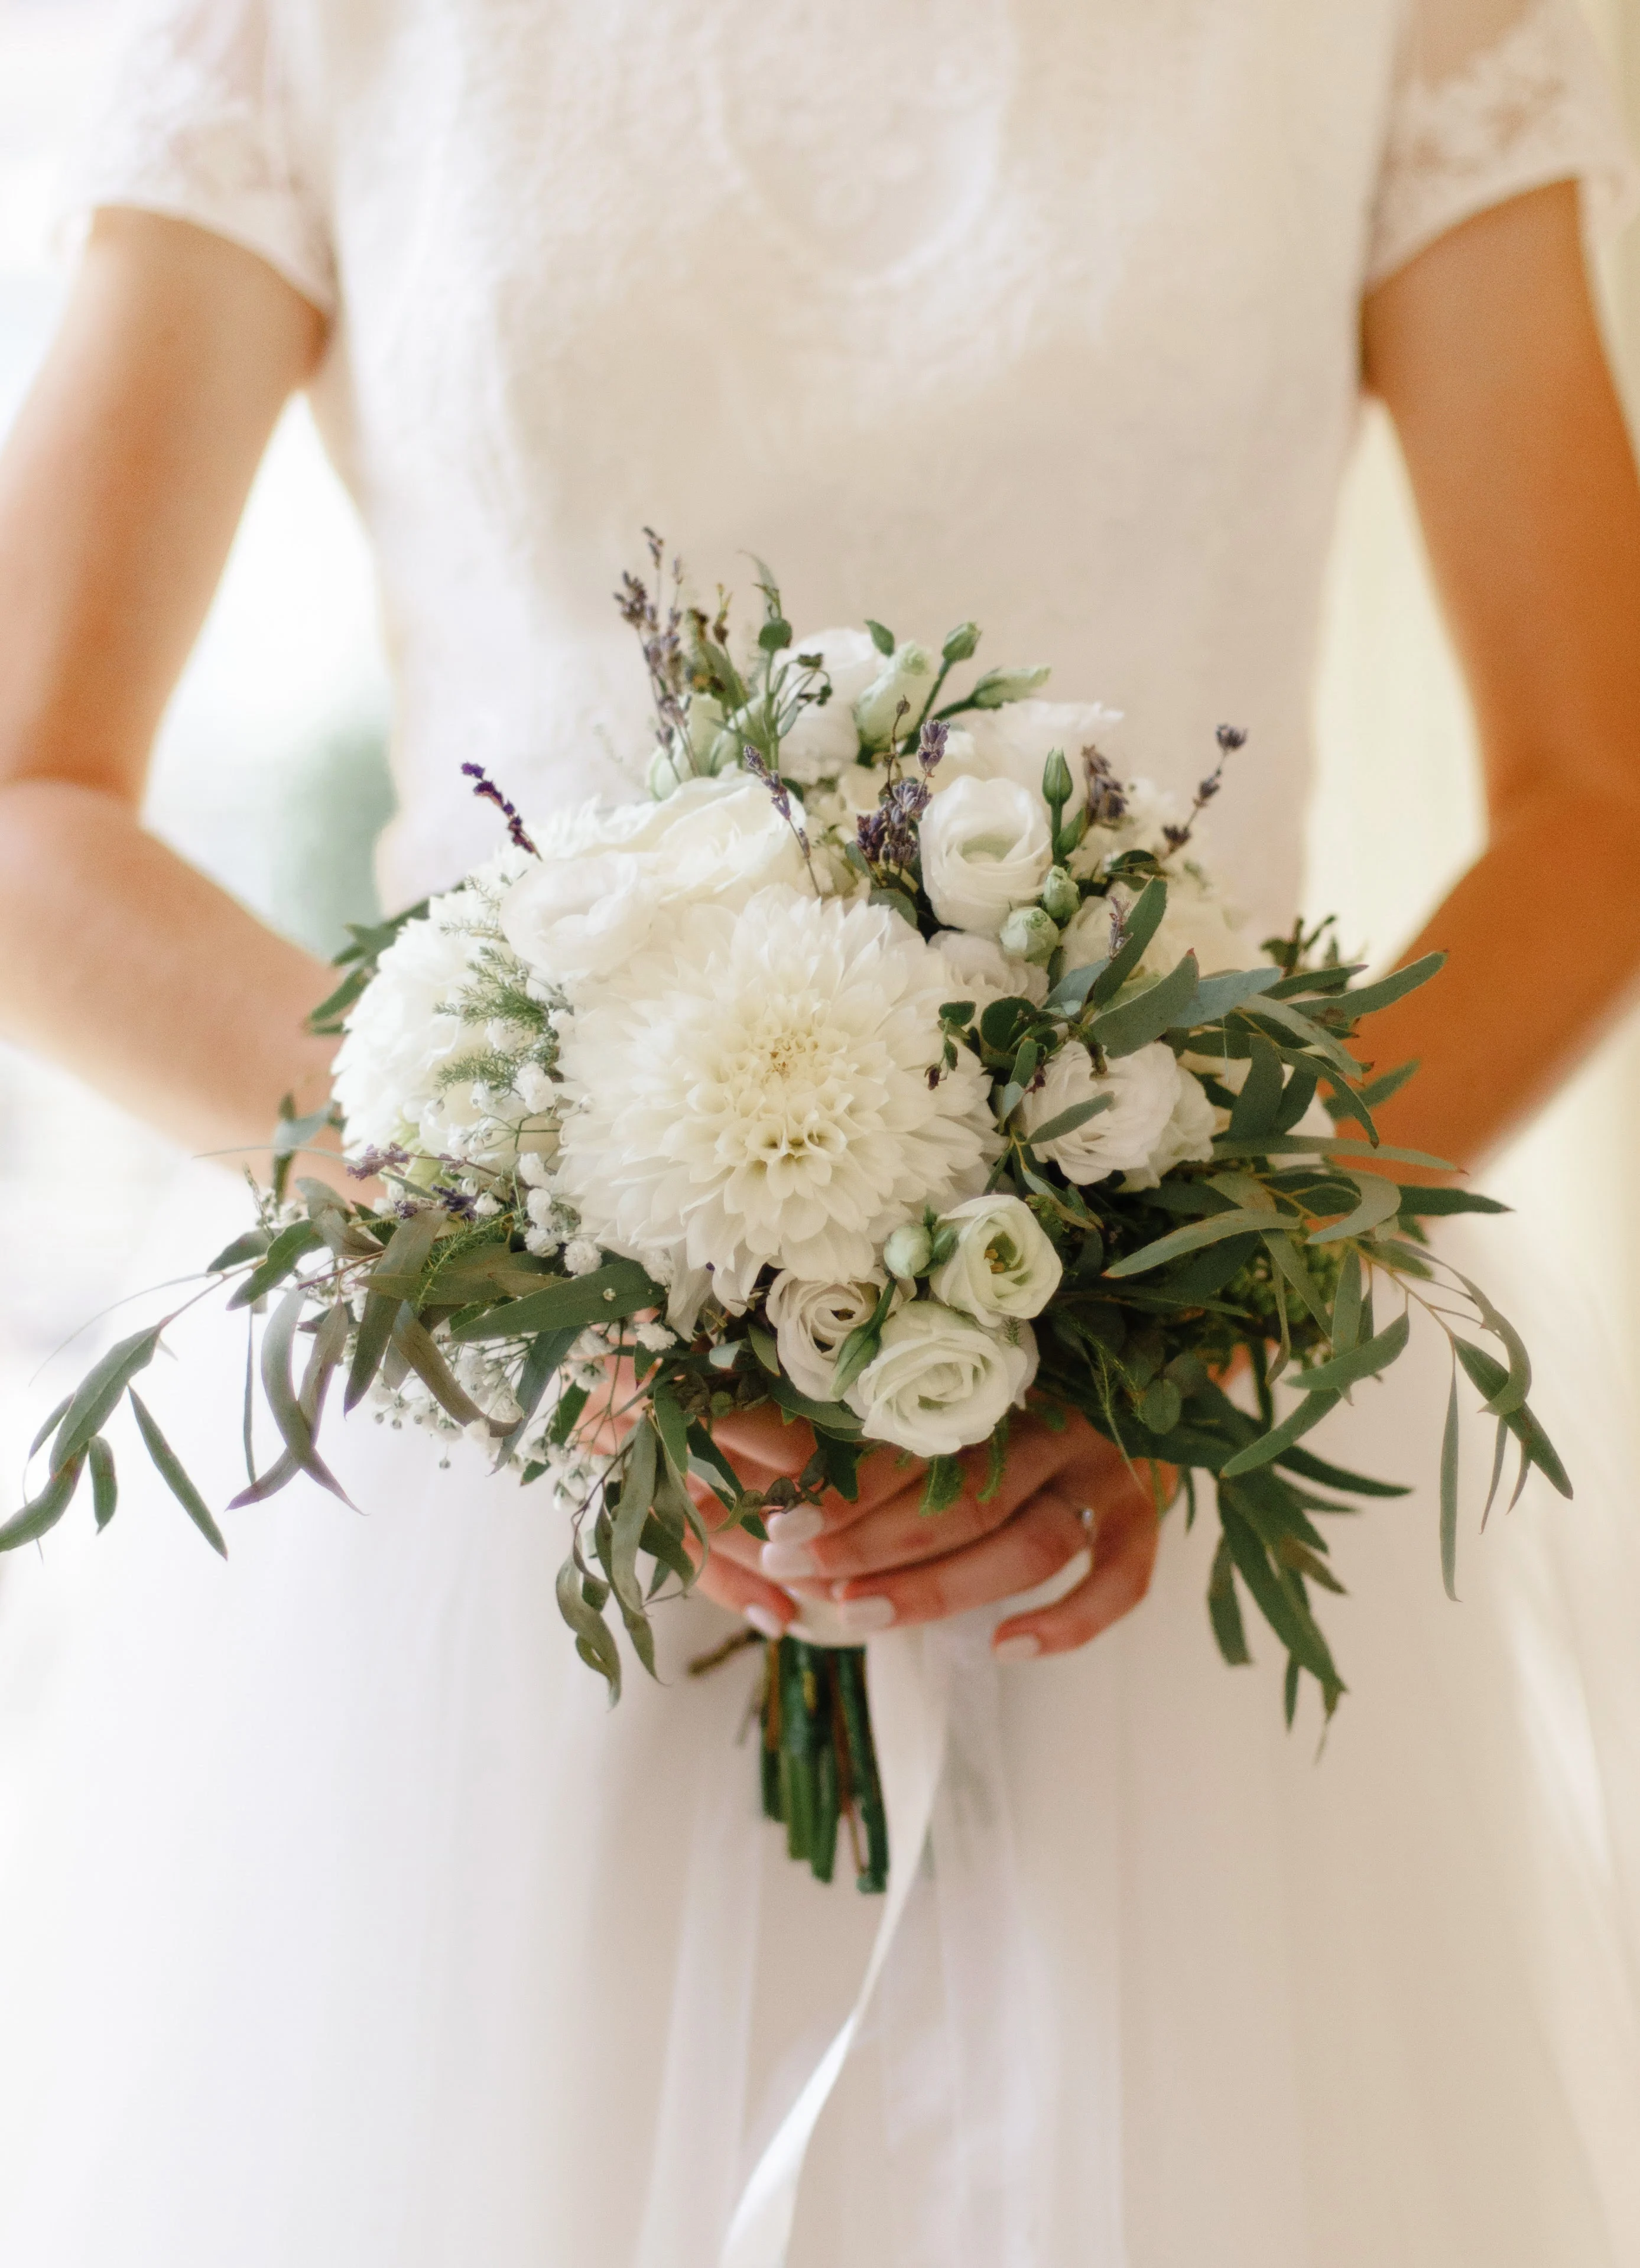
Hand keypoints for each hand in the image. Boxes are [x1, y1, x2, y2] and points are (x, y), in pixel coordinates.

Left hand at [693, 1406, 1162, 1662]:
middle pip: (964, 1498)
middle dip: (870, 1546)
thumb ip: (850, 1403)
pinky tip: (1006, 1648)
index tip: (775, 1524)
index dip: (843, 1487)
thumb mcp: (925, 1365)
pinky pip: (1122, 1577)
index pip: (915, 1437)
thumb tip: (736, 1439)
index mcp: (1004, 1365)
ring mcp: (1110, 1461)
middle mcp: (1059, 1410)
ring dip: (939, 1589)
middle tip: (793, 1573)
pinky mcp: (1150, 1507)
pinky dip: (1071, 1620)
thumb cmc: (1004, 1361)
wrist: (1146, 1341)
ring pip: (1029, 1543)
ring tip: (856, 1618)